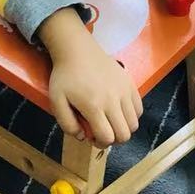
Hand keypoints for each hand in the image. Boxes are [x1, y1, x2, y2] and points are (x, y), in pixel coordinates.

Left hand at [38, 7, 141, 146]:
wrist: (78, 50)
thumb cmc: (65, 76)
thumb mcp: (56, 101)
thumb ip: (67, 123)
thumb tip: (83, 136)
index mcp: (94, 106)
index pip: (108, 137)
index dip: (100, 143)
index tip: (92, 137)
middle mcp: (113, 100)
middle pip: (125, 134)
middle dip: (113, 139)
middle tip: (102, 131)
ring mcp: (124, 91)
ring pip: (134, 123)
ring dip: (123, 128)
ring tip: (110, 121)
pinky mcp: (130, 83)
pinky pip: (138, 109)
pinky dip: (131, 116)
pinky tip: (118, 110)